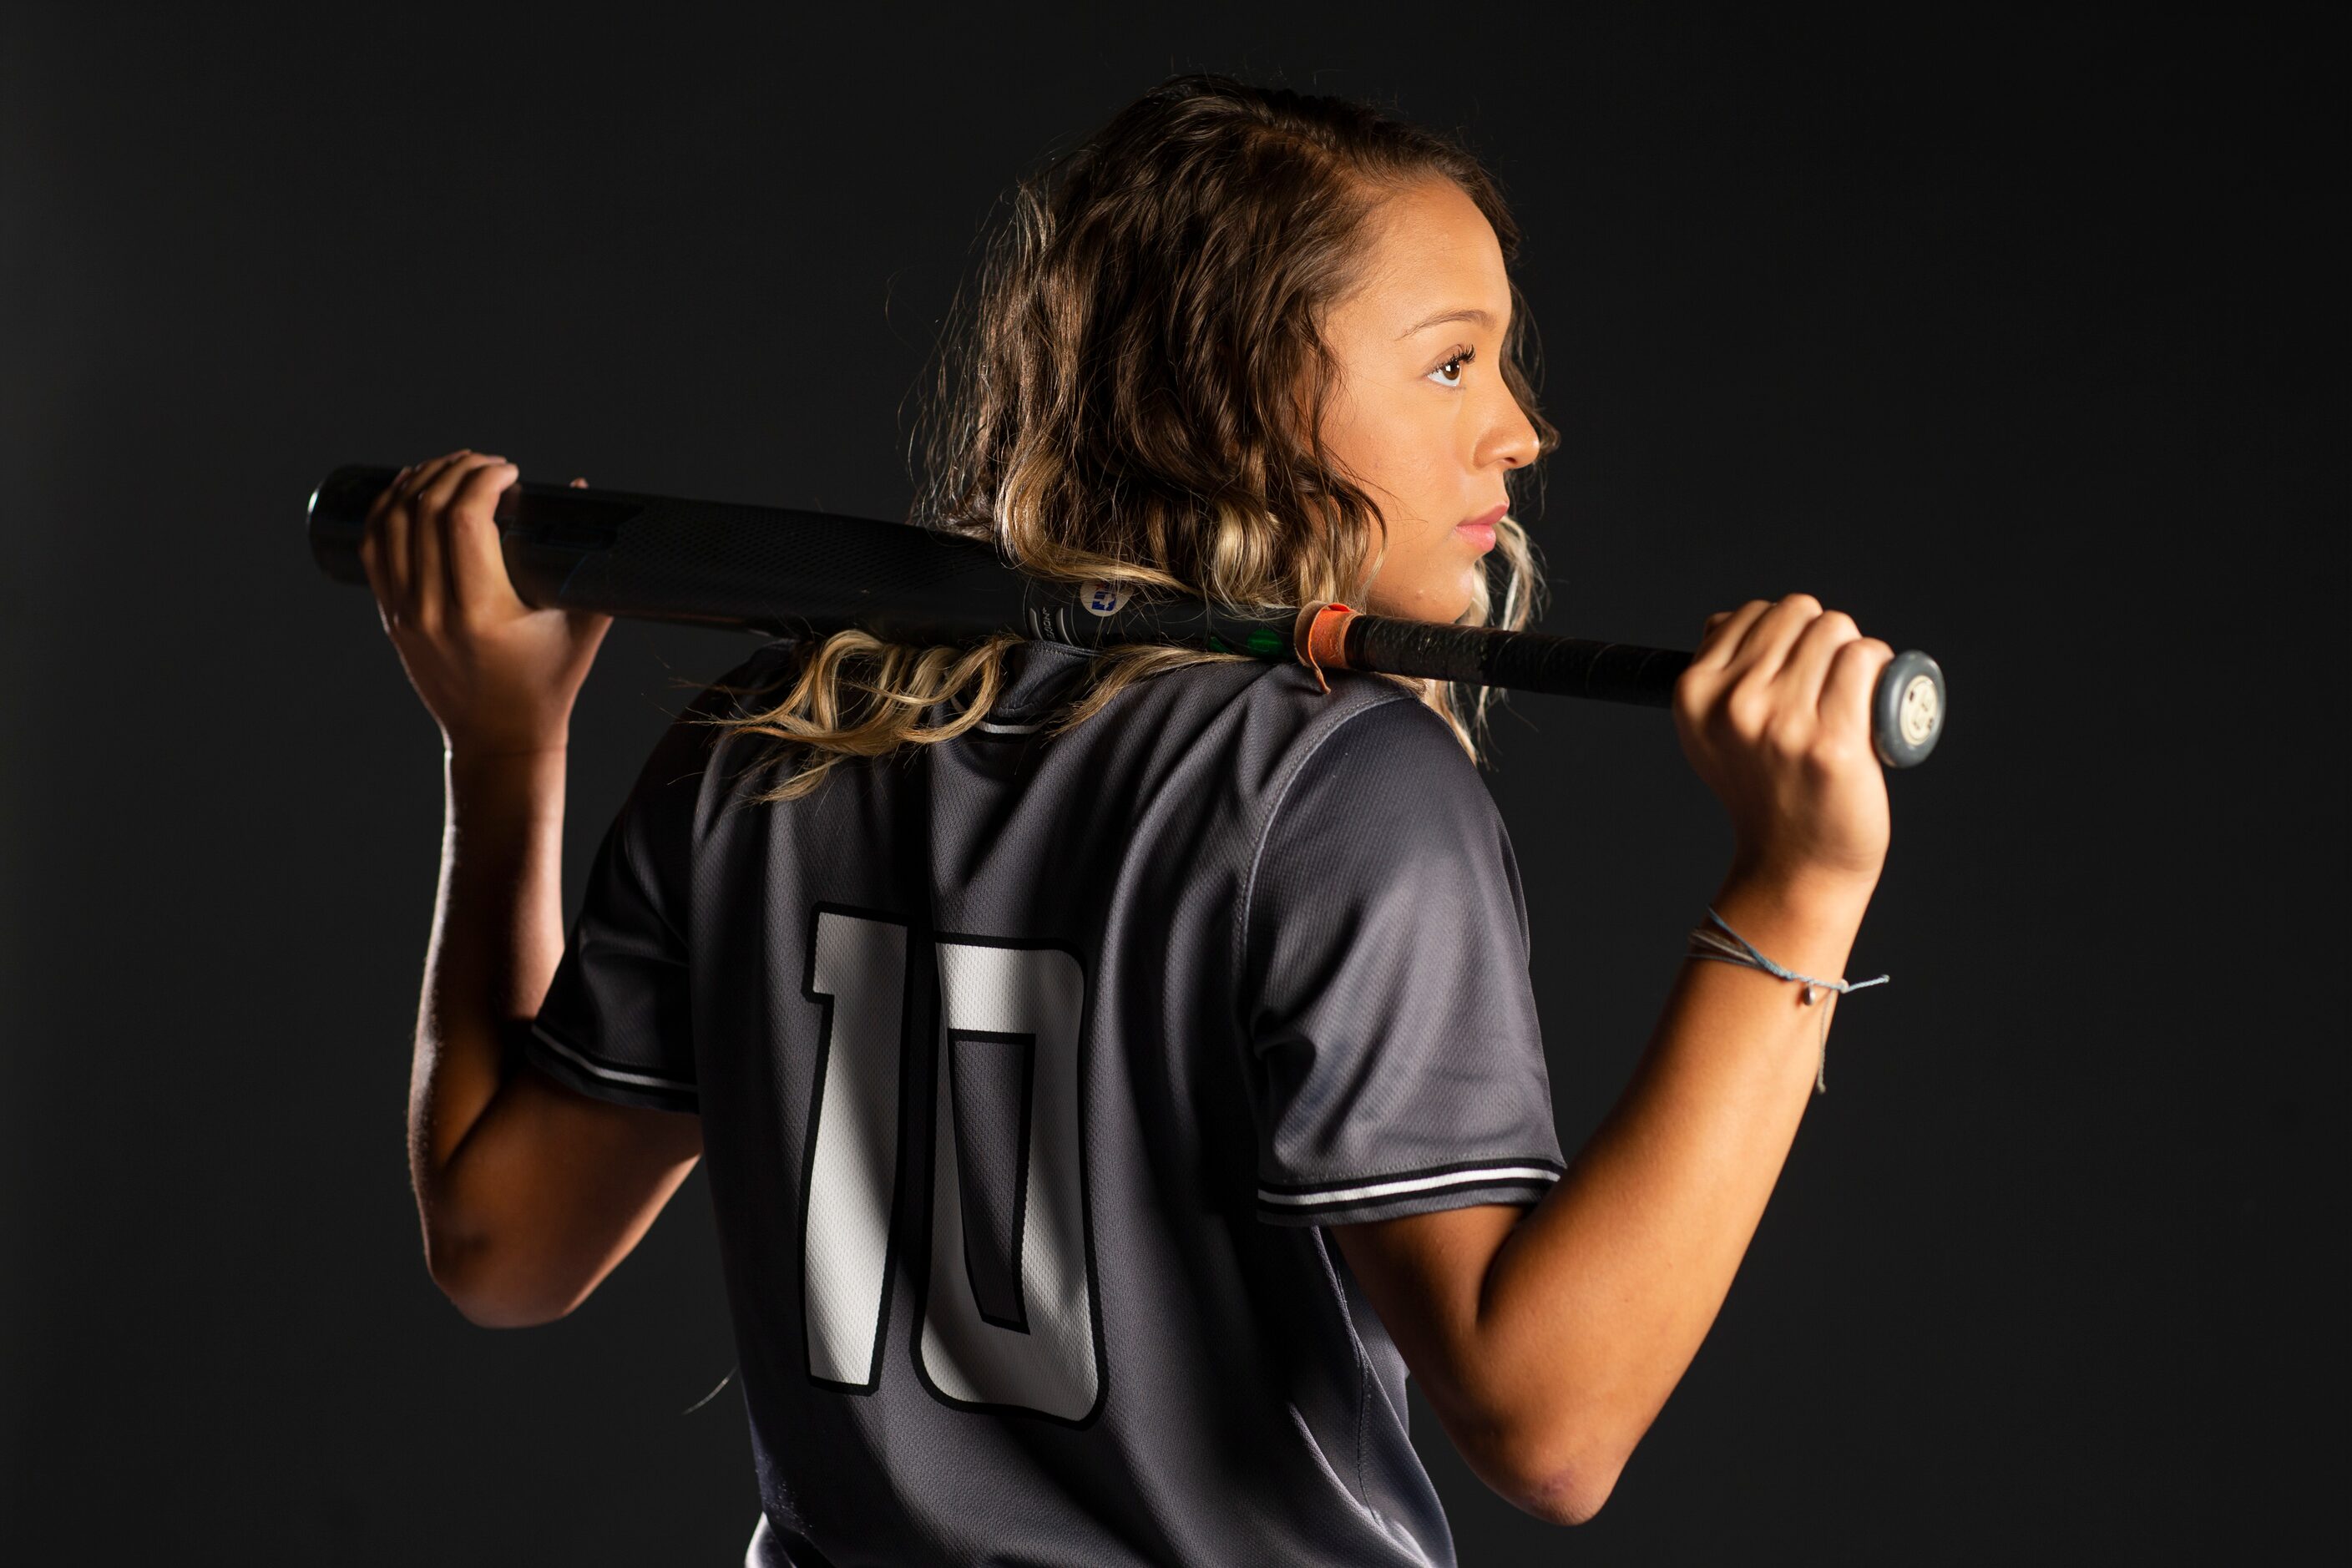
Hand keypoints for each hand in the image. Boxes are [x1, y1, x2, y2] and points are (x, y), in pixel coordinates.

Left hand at [359, 450, 611, 756]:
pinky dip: (387, 509)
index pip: (466, 519)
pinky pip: (374, 548)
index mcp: (482, 612)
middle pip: (427, 511)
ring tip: (451, 467)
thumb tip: (581, 486)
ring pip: (392, 522)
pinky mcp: (390, 617)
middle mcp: (434, 610)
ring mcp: (405, 614)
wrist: (499, 739)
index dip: (485, 479)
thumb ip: (593, 563)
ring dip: (420, 482)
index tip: (511, 472)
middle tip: (486, 464)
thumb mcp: (582, 626)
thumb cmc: (550, 683)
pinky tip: (410, 490)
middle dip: (456, 470)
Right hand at [1672, 594, 1892, 895]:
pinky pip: (1867, 658)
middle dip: (1822, 639)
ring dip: (1854, 655)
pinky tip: (1874, 705)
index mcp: (1696, 694)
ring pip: (1836, 629)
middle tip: (1828, 688)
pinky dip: (1882, 672)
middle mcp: (1733, 704)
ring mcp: (1782, 722)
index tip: (1798, 673)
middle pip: (1800, 613)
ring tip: (1850, 699)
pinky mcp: (1832, 742)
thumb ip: (1716, 673)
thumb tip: (1726, 619)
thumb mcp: (1712, 732)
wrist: (1794, 864)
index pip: (1755, 612)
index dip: (1788, 635)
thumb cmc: (1765, 792)